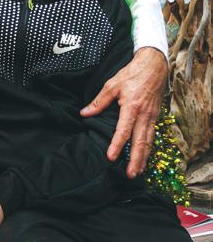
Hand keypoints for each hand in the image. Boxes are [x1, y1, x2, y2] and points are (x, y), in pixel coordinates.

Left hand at [81, 47, 167, 177]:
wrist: (154, 66)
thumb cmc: (131, 74)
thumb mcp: (111, 85)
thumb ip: (98, 102)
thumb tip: (84, 113)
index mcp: (132, 107)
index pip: (123, 131)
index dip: (117, 145)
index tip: (111, 157)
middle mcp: (144, 115)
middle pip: (140, 142)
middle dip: (136, 160)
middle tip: (130, 174)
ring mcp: (152, 117)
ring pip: (149, 141)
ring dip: (143, 158)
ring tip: (138, 171)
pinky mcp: (156, 116)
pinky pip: (152, 136)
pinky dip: (149, 148)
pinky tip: (144, 157)